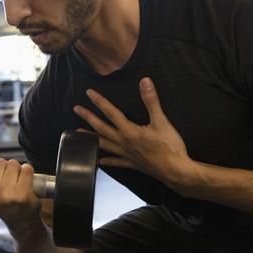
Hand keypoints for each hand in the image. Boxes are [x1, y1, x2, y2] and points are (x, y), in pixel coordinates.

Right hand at [0, 151, 42, 234]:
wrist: (20, 220)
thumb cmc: (3, 202)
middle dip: (5, 168)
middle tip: (7, 182)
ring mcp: (6, 195)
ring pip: (12, 163)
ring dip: (17, 170)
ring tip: (16, 183)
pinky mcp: (22, 195)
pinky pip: (26, 169)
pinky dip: (28, 172)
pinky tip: (25, 183)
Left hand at [73, 77, 198, 189]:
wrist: (176, 171)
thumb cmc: (170, 147)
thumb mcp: (162, 121)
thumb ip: (152, 101)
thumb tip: (145, 81)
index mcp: (129, 132)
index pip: (111, 113)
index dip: (99, 102)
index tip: (88, 93)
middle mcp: (124, 143)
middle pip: (102, 128)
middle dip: (88, 117)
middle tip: (76, 109)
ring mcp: (127, 155)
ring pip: (104, 145)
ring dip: (91, 138)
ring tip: (78, 134)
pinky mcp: (133, 164)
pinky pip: (117, 162)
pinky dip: (108, 161)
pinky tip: (100, 161)